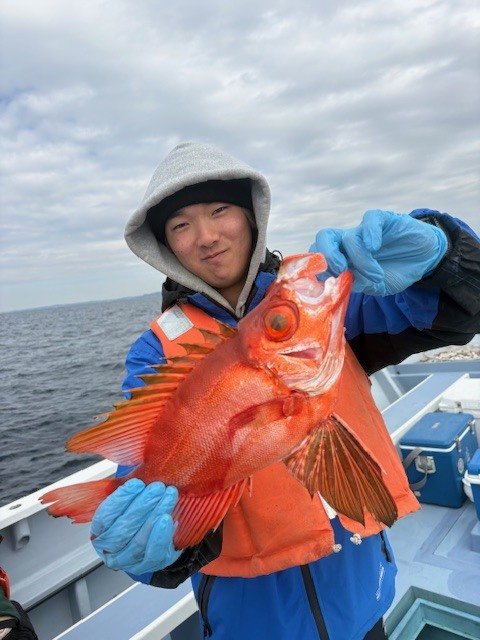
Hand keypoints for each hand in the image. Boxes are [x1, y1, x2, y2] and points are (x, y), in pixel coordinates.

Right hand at [90, 478, 180, 573]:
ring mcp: (127, 561)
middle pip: (122, 529)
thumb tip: (137, 471)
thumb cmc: (139, 514)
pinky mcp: (147, 566)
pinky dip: (160, 535)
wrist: (156, 537)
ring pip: (138, 541)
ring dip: (155, 515)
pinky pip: (153, 553)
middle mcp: (109, 550)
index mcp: (99, 531)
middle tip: (158, 487)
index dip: (120, 499)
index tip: (136, 483)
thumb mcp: (130, 501)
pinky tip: (167, 518)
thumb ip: (129, 492)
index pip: (105, 517)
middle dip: (142, 505)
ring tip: (168, 496)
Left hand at [309, 210, 447, 295]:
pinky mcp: (384, 220)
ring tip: (376, 275)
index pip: (319, 255)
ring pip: (349, 237)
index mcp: (342, 257)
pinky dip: (369, 233)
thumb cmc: (394, 272)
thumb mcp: (374, 286)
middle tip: (339, 269)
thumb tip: (335, 285)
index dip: (317, 267)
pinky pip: (370, 220)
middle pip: (324, 237)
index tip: (325, 282)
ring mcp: (365, 230)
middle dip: (326, 254)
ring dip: (361, 260)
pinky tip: (375, 247)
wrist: (424, 260)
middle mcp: (349, 242)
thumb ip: (355, 283)